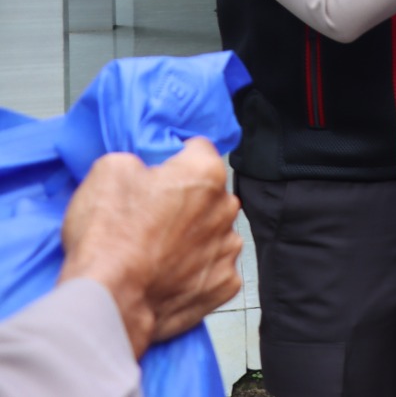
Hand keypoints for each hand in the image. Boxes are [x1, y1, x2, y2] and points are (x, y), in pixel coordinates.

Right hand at [58, 138, 242, 357]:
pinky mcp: (225, 284)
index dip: (173, 160)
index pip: (197, 150)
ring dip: (193, 238)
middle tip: (150, 219)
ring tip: (157, 254)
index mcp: (205, 173)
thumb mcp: (108, 171)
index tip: (156, 177)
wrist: (111, 302)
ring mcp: (229, 249)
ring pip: (213, 233)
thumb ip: (139, 161)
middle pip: (209, 195)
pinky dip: (196, 273)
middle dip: (186, 202)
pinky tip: (169, 277)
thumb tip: (147, 171)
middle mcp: (227, 208)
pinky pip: (213, 270)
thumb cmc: (108, 235)